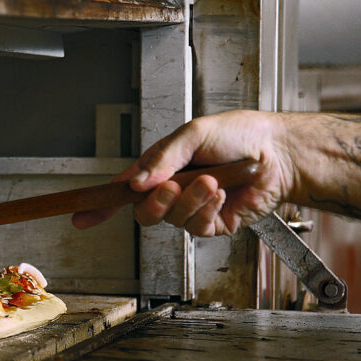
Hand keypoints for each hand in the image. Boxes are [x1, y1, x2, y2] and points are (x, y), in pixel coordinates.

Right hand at [72, 110, 297, 236]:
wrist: (279, 154)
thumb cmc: (241, 135)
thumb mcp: (194, 133)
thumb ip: (163, 158)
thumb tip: (138, 181)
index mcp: (161, 167)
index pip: (123, 189)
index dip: (101, 204)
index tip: (81, 216)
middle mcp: (173, 190)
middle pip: (142, 212)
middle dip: (154, 202)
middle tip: (170, 187)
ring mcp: (192, 209)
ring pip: (170, 219)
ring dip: (189, 200)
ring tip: (211, 181)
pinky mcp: (213, 224)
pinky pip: (197, 226)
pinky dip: (208, 208)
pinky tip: (222, 193)